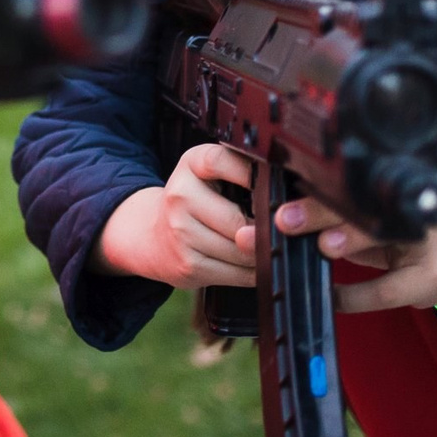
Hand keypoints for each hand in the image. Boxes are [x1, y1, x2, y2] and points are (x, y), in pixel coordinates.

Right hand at [94, 143, 256, 289]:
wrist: (153, 237)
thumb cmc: (195, 203)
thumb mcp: (210, 174)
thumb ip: (241, 174)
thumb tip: (282, 207)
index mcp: (191, 164)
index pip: (220, 161)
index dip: (249, 175)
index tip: (267, 187)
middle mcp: (180, 195)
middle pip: (239, 221)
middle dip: (262, 229)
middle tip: (271, 227)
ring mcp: (181, 233)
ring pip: (241, 251)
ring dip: (259, 253)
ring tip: (256, 245)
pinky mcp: (187, 265)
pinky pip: (237, 274)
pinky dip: (251, 272)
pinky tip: (246, 263)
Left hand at [261, 192, 436, 313]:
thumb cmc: (416, 232)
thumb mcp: (383, 216)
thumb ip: (345, 214)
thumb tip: (290, 216)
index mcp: (397, 188)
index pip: (356, 182)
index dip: (323, 185)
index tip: (292, 187)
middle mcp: (413, 211)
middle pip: (365, 204)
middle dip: (323, 210)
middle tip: (288, 217)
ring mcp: (424, 246)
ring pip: (381, 239)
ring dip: (348, 239)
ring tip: (323, 244)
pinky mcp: (427, 282)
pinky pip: (386, 291)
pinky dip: (353, 296)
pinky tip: (332, 297)